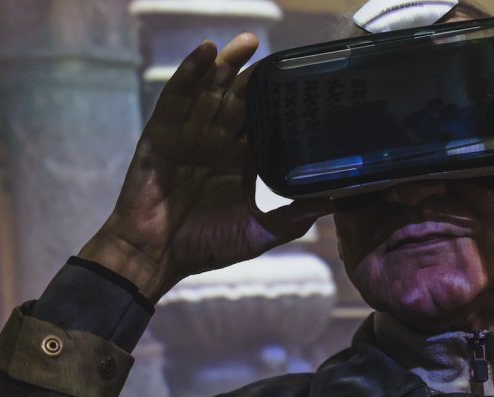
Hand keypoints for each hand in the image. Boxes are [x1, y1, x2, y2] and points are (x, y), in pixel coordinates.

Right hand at [78, 33, 332, 301]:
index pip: (264, 121)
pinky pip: (177, 98)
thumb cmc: (205, 245)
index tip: (301, 79)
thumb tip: (336, 202)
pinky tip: (205, 53)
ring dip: (226, 65)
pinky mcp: (162, 135)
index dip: (279, 100)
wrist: (157, 257)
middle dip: (254, 74)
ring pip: (210, 91)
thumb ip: (295, 217)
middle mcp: (217, 142)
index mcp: (241, 161)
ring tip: (247, 42)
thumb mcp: (259, 232)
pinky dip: (190, 74)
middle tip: (274, 52)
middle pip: (238, 98)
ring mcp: (189, 135)